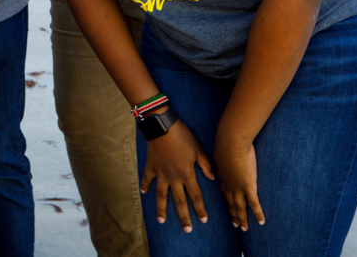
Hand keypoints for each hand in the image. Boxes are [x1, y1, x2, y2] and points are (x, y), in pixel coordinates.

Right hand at [140, 118, 213, 232]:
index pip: (196, 196)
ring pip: (161, 196)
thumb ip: (205, 164)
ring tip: (162, 221)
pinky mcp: (151, 166)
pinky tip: (144, 194)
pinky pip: (147, 179)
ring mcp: (160, 173)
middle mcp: (173, 178)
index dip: (200, 209)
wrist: (161, 126)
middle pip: (179, 201)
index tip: (204, 220)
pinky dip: (145, 186)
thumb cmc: (183, 136)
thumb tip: (212, 178)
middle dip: (184, 217)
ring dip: (162, 209)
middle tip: (187, 230)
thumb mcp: (198, 149)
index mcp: (187, 174)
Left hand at [214, 133, 264, 230]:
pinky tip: (261, 222)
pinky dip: (257, 214)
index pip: (225, 192)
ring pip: (240, 207)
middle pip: (231, 203)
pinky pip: (254, 204)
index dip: (227, 202)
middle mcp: (228, 184)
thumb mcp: (221, 150)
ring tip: (244, 229)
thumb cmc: (226, 141)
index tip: (229, 209)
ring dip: (242, 218)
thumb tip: (223, 155)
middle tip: (235, 225)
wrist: (231, 141)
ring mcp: (238, 187)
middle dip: (233, 214)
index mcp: (222, 176)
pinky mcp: (248, 186)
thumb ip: (222, 156)